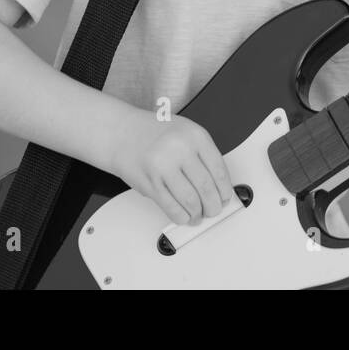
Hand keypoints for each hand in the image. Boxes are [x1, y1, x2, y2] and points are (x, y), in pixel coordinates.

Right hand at [108, 112, 235, 225]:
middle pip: (206, 188)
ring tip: (199, 215)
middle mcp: (180, 150)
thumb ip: (203, 155)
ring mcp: (163, 167)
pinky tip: (185, 217)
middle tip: (214, 210)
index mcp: (196, 136)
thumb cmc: (156, 133)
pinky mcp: (149, 183)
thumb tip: (219, 185)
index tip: (226, 198)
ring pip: (190, 200)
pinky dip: (181, 216)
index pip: (219, 170)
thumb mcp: (187, 132)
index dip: (225, 190)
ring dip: (197, 214)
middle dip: (213, 206)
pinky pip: (170, 207)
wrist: (122, 133)